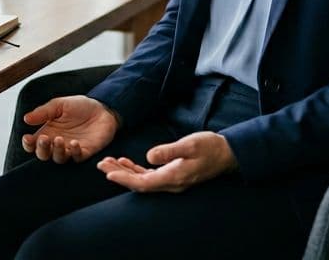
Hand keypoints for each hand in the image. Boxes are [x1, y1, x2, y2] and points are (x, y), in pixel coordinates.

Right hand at [20, 95, 118, 163]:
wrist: (102, 107)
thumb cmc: (80, 106)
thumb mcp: (59, 105)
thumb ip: (43, 112)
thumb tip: (26, 119)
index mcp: (48, 132)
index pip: (33, 144)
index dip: (28, 144)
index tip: (27, 138)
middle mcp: (57, 143)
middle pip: (43, 155)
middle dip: (41, 149)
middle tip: (44, 139)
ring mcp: (71, 149)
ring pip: (58, 158)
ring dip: (57, 151)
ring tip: (59, 140)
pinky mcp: (85, 152)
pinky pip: (77, 158)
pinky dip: (74, 152)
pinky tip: (75, 143)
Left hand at [96, 131, 236, 192]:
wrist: (227, 153)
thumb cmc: (210, 147)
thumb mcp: (190, 145)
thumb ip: (169, 151)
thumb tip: (148, 156)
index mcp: (174, 177)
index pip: (143, 183)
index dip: (124, 179)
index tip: (108, 173)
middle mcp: (171, 183)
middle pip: (139, 183)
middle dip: (119, 175)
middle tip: (101, 165)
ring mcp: (172, 180)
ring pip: (143, 180)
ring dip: (125, 172)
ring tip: (109, 162)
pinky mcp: (173, 174)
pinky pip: (150, 176)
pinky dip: (137, 170)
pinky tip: (127, 162)